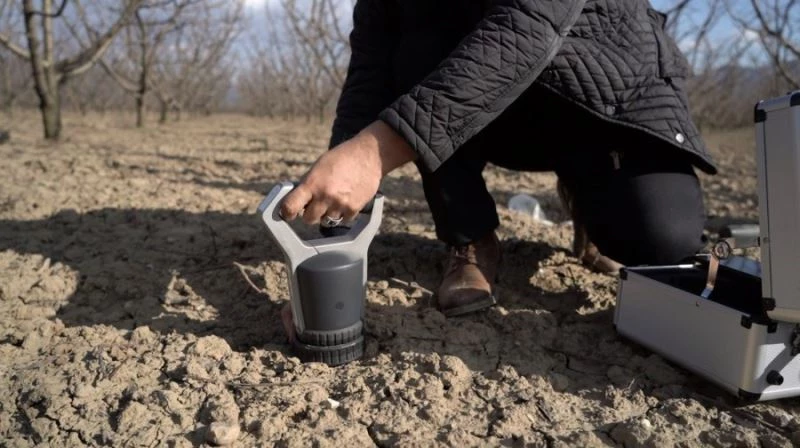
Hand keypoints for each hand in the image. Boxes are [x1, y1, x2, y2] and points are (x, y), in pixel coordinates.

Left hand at [280, 120, 416, 223]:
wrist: (368, 155)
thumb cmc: (341, 158)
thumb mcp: (318, 166)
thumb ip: (308, 184)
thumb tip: (297, 200)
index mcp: (312, 183)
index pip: (291, 206)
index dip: (287, 212)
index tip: (287, 214)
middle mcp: (325, 196)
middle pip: (309, 219)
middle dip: (310, 213)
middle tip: (315, 204)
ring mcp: (340, 204)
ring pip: (326, 221)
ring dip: (327, 214)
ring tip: (334, 198)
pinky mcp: (354, 208)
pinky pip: (343, 220)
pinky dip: (342, 213)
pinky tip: (345, 199)